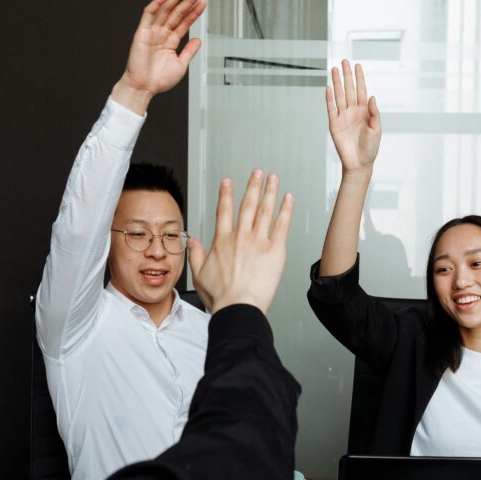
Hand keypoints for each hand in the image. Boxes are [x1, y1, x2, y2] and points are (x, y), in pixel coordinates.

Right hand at [112, 0, 206, 114]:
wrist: (144, 88)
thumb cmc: (159, 80)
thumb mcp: (181, 65)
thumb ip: (189, 51)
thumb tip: (198, 40)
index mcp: (170, 42)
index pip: (184, 22)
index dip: (194, 13)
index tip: (203, 3)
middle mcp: (162, 34)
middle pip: (177, 13)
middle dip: (187, 1)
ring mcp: (152, 32)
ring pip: (165, 10)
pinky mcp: (142, 32)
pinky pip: (149, 14)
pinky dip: (157, 3)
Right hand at [188, 171, 293, 313]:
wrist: (238, 306)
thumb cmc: (221, 296)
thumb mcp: (199, 274)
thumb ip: (195, 254)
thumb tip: (192, 241)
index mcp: (222, 241)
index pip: (224, 210)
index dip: (226, 193)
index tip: (228, 182)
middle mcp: (241, 237)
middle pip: (247, 204)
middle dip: (253, 185)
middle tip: (257, 173)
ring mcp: (258, 242)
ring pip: (265, 210)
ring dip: (270, 191)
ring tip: (273, 179)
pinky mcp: (275, 250)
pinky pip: (282, 225)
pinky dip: (285, 209)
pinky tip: (288, 198)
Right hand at [326, 60, 381, 174]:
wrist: (359, 163)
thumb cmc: (371, 148)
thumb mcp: (377, 129)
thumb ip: (374, 113)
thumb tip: (371, 97)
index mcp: (365, 111)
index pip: (361, 90)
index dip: (359, 78)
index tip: (357, 65)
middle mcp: (353, 111)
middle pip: (349, 89)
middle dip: (347, 75)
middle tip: (344, 61)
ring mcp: (343, 116)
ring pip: (339, 95)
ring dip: (337, 82)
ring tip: (334, 69)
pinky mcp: (334, 124)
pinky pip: (331, 108)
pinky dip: (329, 98)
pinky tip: (329, 88)